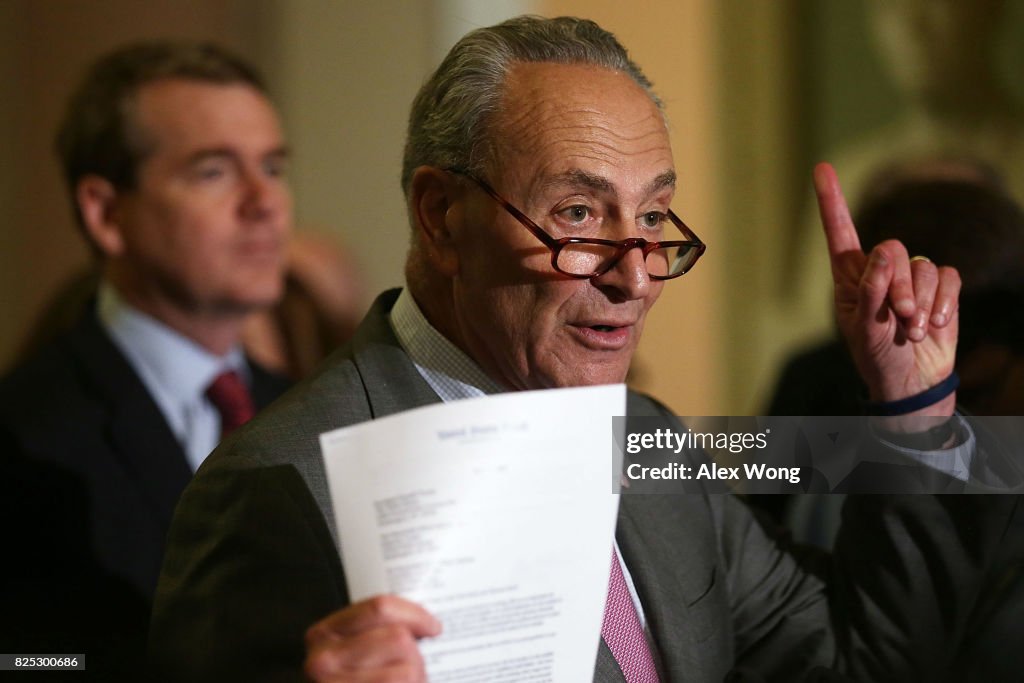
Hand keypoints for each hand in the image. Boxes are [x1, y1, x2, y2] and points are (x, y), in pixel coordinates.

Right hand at [304, 594, 440, 681]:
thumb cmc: (357, 682)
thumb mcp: (359, 655)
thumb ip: (379, 636)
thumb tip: (426, 625)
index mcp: (324, 634)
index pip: (380, 608)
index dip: (415, 615)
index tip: (432, 627)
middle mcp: (322, 659)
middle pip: (399, 638)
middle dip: (417, 657)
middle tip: (414, 673)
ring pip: (408, 669)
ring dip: (417, 679)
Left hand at [813, 162, 960, 414]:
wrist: (910, 381)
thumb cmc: (876, 356)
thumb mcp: (864, 329)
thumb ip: (871, 291)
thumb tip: (882, 252)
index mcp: (850, 277)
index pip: (840, 232)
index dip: (832, 201)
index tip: (821, 169)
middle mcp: (880, 270)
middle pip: (893, 248)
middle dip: (899, 286)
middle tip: (898, 318)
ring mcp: (911, 278)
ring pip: (923, 266)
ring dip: (921, 303)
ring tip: (911, 332)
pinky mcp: (940, 289)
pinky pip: (949, 277)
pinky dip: (944, 303)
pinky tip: (934, 325)